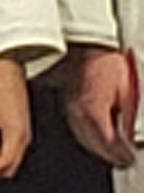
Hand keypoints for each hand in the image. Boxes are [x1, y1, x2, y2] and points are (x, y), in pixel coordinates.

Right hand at [66, 46, 138, 167]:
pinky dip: (89, 136)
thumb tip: (132, 140)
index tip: (133, 157)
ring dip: (100, 147)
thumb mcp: (128, 92)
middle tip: (127, 158)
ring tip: (116, 150)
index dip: (124, 155)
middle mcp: (77, 112)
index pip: (109, 145)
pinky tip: (100, 135)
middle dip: (112, 155)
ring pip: (84, 139)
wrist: (86, 42)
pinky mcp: (66, 102)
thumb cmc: (108, 62)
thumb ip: (130, 120)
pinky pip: (77, 127)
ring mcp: (69, 108)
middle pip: (95, 146)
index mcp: (93, 110)